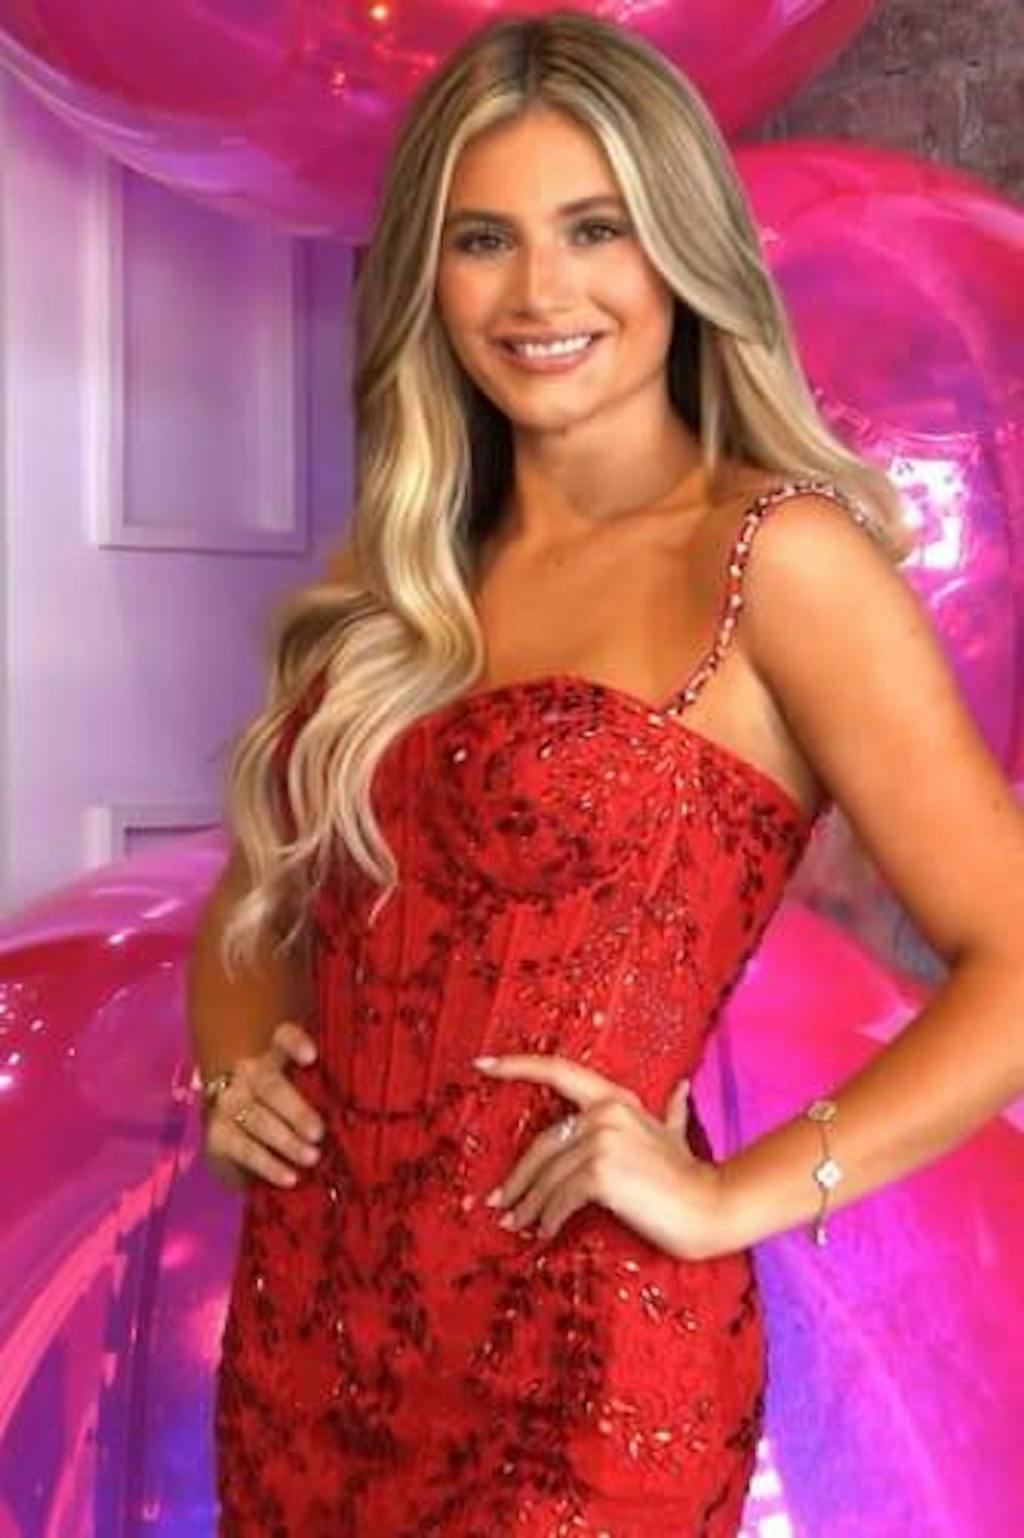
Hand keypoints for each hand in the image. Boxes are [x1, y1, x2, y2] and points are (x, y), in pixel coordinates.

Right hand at [201, 1021, 325, 1191]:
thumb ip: (326, 1092)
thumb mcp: (303, 1096)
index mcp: (274, 1058)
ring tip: (312, 1158)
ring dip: (286, 1140)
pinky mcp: (217, 1136)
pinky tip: (290, 1177)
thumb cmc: (285, 1114)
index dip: (294, 1043)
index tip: (312, 1056)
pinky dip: (268, 1165)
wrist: (237, 1143)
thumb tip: (373, 1101)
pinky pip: (244, 1150)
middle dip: (296, 1110)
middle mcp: (248, 1075)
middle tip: (319, 1132)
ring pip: (258, 1119)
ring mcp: (229, 1104)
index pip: (282, 1039)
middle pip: (271, 1086)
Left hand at [474, 1053, 733, 1261]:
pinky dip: (548, 1218)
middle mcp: (605, 1112)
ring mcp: (602, 1141)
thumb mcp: (675, 1134)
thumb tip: (681, 1086)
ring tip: (516, 1225)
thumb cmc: (689, 1175)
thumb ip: (671, 1110)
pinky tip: (545, 1233)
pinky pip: (560, 1199)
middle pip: (541, 1146)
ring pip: (547, 1178)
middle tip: (498, 1203)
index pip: (558, 1071)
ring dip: (528, 1206)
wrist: (710, 1207)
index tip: (481, 1065)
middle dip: (516, 1179)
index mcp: (614, 1098)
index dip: (518, 1066)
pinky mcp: (601, 1174)